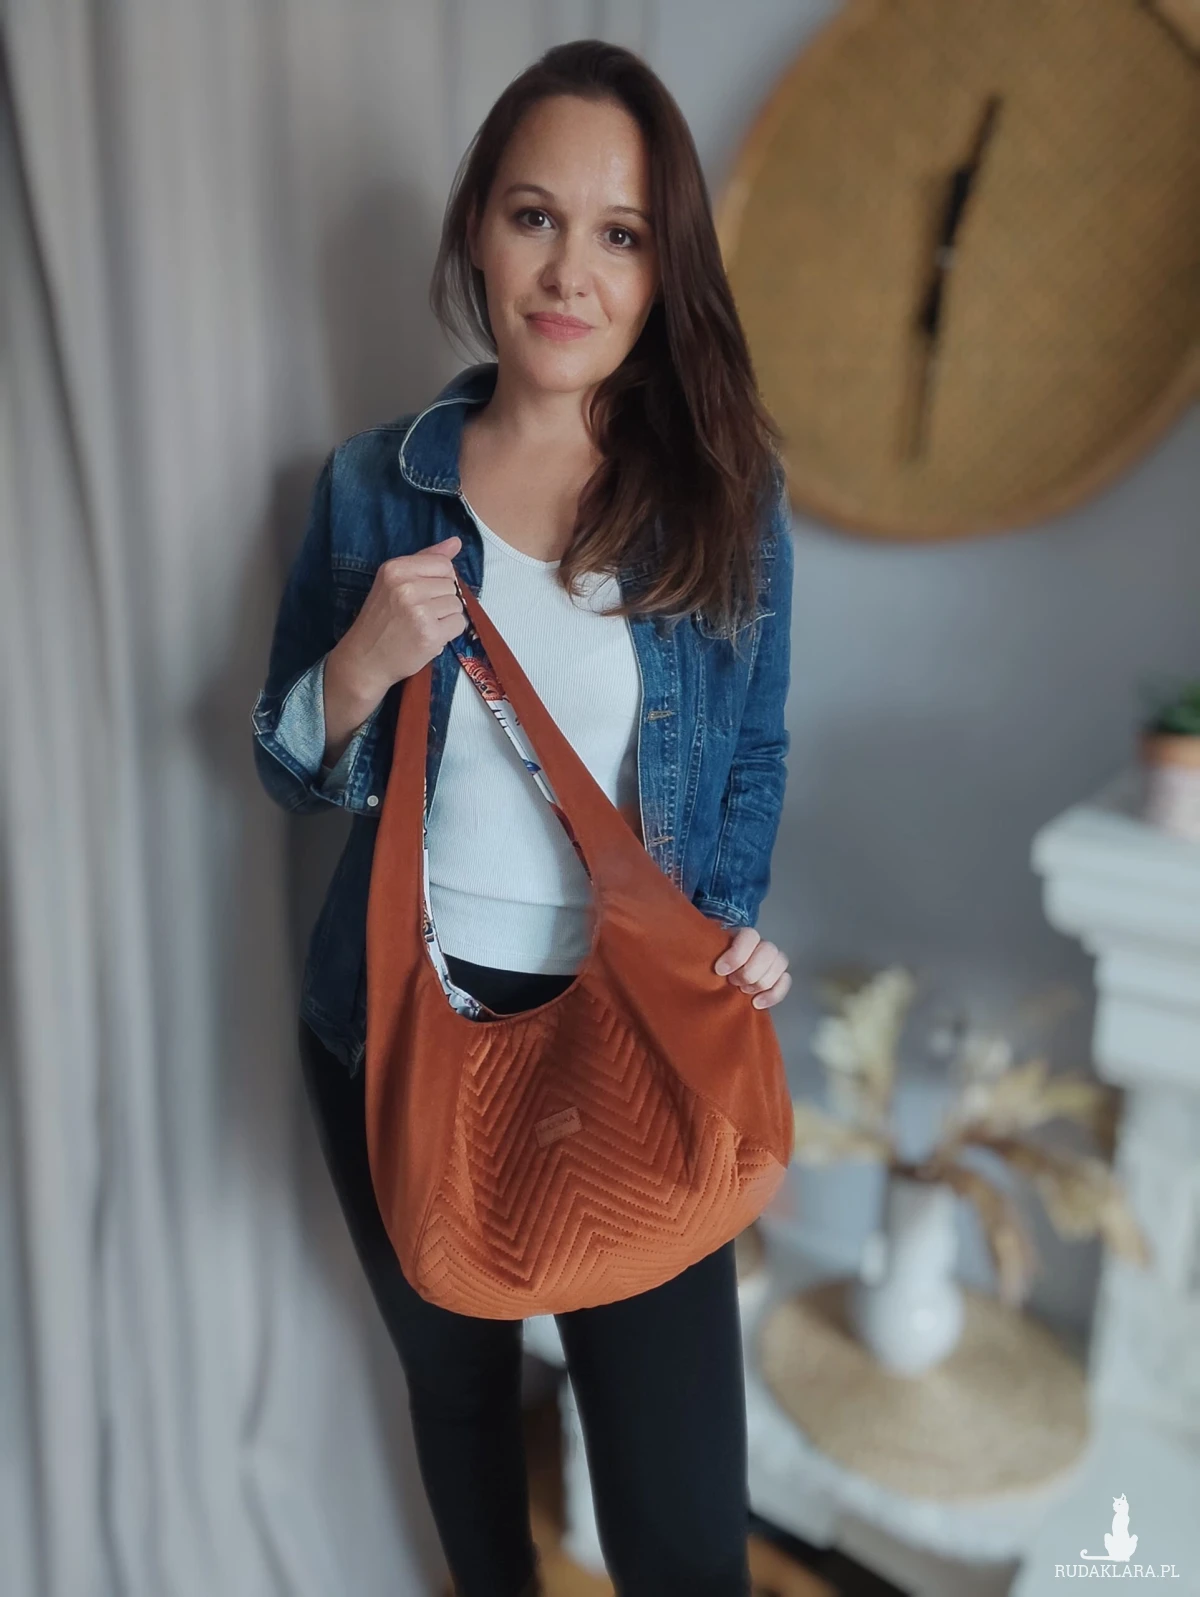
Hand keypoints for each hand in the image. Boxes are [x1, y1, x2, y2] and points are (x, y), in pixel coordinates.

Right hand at [334, 535, 466, 703]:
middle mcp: (406, 587)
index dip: (440, 580)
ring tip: (423, 625)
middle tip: (419, 614)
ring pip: (457, 605)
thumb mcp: (394, 582)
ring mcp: (418, 611)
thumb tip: (456, 542)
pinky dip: (448, 633)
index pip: (443, 564)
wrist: (365, 659)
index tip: (423, 593)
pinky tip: (428, 636)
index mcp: (395, 568)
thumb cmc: (381, 620)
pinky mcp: (429, 634)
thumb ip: (425, 559)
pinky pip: (458, 624)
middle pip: (452, 584)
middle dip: (442, 600)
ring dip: (445, 617)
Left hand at [713, 926, 790, 1009]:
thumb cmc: (715, 960)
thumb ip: (705, 951)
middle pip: (768, 951)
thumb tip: (690, 954)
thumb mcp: (708, 952)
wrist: (723, 970)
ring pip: (779, 965)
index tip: (720, 970)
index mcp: (744, 935)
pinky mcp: (779, 976)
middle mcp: (761, 944)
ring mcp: (773, 959)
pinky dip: (774, 994)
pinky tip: (757, 1003)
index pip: (750, 936)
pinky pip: (785, 982)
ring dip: (760, 982)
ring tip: (743, 991)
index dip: (737, 954)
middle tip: (732, 982)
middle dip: (749, 971)